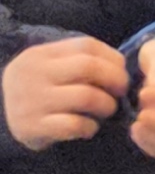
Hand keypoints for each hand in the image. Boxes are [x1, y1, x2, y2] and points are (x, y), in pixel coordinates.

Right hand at [3, 37, 124, 150]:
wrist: (0, 120)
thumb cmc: (39, 93)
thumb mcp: (51, 70)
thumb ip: (79, 63)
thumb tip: (123, 66)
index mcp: (40, 55)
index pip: (86, 45)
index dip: (113, 59)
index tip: (121, 73)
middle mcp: (33, 74)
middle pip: (89, 67)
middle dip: (116, 80)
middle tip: (120, 93)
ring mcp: (32, 100)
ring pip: (87, 97)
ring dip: (107, 106)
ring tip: (105, 111)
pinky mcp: (33, 126)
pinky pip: (75, 124)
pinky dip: (90, 127)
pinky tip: (88, 128)